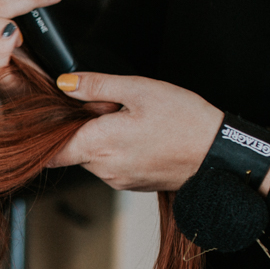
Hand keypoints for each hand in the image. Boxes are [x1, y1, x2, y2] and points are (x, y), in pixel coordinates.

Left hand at [49, 72, 224, 191]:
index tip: (59, 117)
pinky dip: (118, 150)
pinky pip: (112, 165)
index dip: (49, 133)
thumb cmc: (185, 121)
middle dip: (84, 128)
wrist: (220, 155)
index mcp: (99, 145)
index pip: (51, 150)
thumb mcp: (139, 90)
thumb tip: (65, 84)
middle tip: (112, 110)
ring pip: (93, 156)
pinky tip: (142, 136)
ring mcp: (118, 180)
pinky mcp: (131, 184)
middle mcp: (103, 169)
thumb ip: (96, 86)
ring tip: (133, 122)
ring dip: (102, 139)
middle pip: (72, 149)